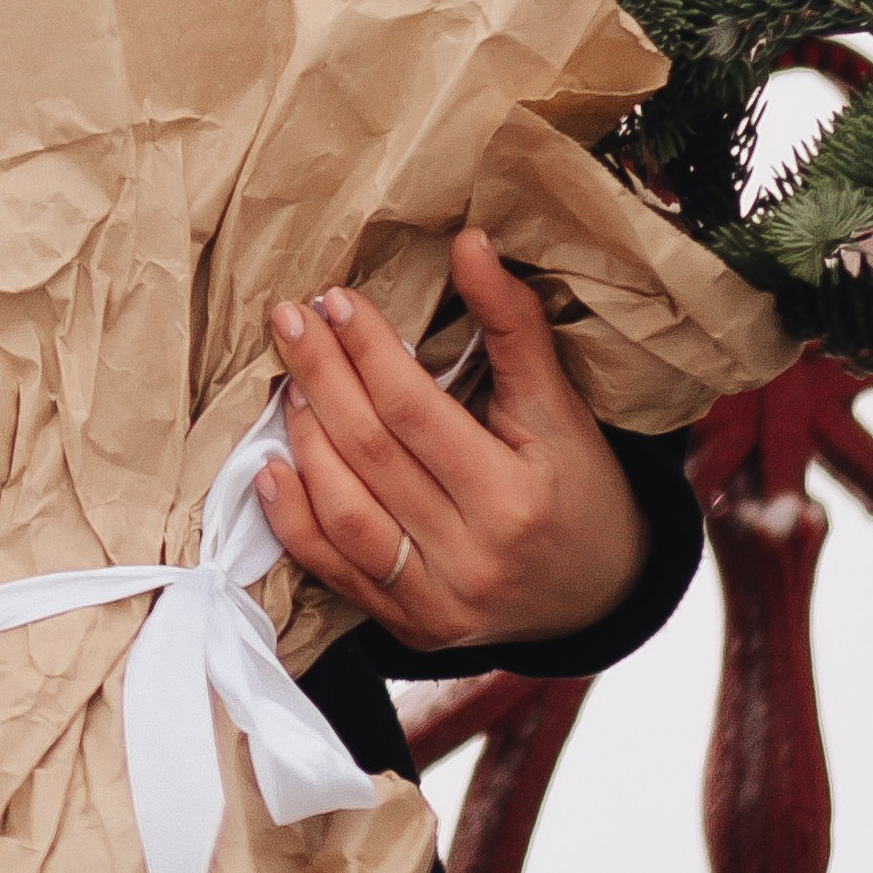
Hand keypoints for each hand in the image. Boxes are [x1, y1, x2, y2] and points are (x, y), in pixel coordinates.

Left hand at [253, 228, 649, 653]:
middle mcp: (473, 559)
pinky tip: (269, 471)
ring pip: (345, 515)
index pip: (416, 411)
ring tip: (289, 383)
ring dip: (305, 442)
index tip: (336, 300)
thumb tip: (468, 241)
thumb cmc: (581, 487)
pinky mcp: (413, 630)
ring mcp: (439, 604)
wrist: (602, 593)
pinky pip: (337, 574)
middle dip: (322, 377)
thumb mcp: (560, 406)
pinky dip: (294, 523)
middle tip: (290, 320)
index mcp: (515, 499)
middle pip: (372, 455)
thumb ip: (514, 324)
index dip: (369, 350)